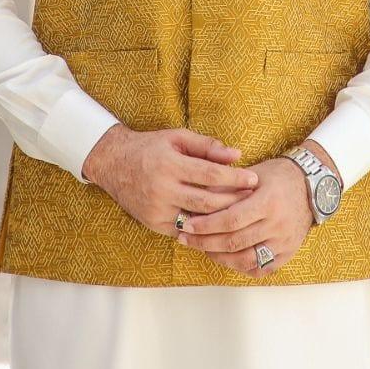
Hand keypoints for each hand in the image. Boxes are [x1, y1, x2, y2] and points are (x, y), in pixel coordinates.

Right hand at [81, 124, 259, 239]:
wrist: (114, 164)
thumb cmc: (150, 147)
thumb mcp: (177, 138)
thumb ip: (207, 146)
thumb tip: (236, 155)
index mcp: (170, 165)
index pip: (210, 175)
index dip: (235, 178)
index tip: (254, 179)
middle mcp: (162, 190)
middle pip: (207, 201)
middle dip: (234, 201)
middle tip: (256, 199)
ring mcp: (157, 210)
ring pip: (199, 220)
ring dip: (223, 218)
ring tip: (244, 213)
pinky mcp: (154, 224)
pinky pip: (186, 230)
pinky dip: (205, 228)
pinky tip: (222, 225)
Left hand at [174, 153, 319, 278]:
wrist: (311, 187)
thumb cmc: (278, 176)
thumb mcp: (253, 174)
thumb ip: (227, 186)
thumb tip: (197, 195)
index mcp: (268, 202)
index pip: (231, 220)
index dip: (207, 225)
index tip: (187, 224)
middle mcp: (277, 225)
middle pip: (235, 242)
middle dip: (205, 241)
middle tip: (185, 237)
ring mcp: (283, 243)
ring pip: (245, 259)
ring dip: (218, 256)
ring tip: (201, 247)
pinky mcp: (287, 254)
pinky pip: (260, 269)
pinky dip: (239, 266)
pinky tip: (223, 257)